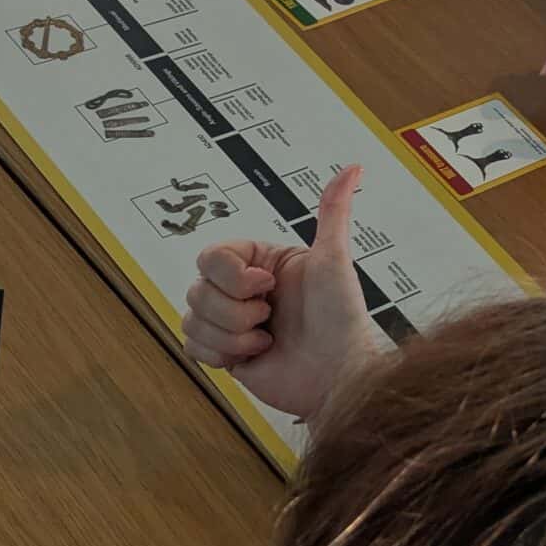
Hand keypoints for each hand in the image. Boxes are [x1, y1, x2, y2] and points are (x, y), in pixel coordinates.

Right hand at [181, 165, 383, 422]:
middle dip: (236, 312)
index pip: (212, 255)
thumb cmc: (342, 319)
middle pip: (197, 289)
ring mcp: (231, 322)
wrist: (339, 379)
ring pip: (192, 318)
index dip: (234, 276)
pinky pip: (192, 346)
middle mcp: (242, 289)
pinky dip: (221, 354)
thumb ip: (334, 211)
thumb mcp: (334, 260)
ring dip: (232, 336)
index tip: (268, 286)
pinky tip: (253, 356)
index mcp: (260, 262)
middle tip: (271, 319)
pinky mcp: (224, 353)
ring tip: (267, 341)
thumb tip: (354, 167)